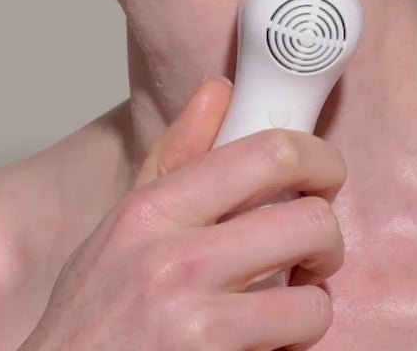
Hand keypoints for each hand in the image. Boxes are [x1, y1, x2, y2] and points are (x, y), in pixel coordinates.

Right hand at [16, 77, 347, 349]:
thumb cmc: (90, 319)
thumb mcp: (120, 229)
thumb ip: (173, 158)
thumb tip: (218, 91)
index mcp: (153, 213)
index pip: (268, 154)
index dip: (319, 159)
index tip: (325, 176)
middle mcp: (175, 264)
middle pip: (310, 222)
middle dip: (326, 241)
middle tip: (312, 254)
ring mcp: (196, 327)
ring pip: (313, 302)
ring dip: (310, 309)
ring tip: (285, 310)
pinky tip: (260, 346)